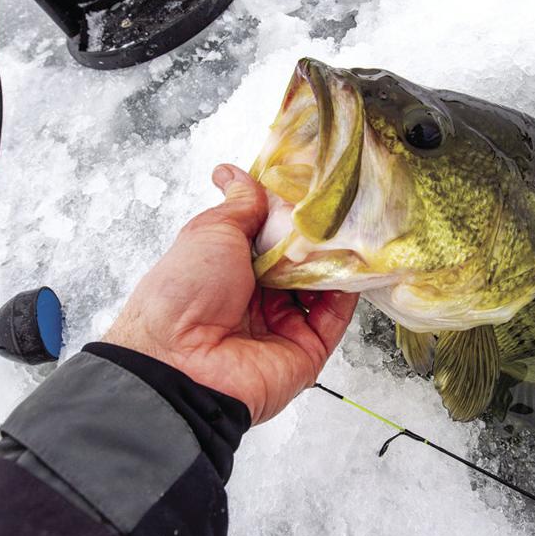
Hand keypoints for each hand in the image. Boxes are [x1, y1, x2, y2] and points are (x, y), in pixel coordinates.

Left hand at [102, 164, 359, 423]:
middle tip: (339, 207)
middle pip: (300, 260)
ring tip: (351, 230)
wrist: (181, 362)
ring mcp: (283, 324)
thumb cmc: (183, 292)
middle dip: (318, 235)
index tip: (313, 188)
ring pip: (323, 285)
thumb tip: (234, 173)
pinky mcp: (307, 349)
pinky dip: (348, 290)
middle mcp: (257, 297)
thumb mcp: (210, 232)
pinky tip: (354, 263)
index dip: (290, 212)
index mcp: (229, 268)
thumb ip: (239, 205)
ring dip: (336, 259)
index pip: (271, 235)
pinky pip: (335, 316)